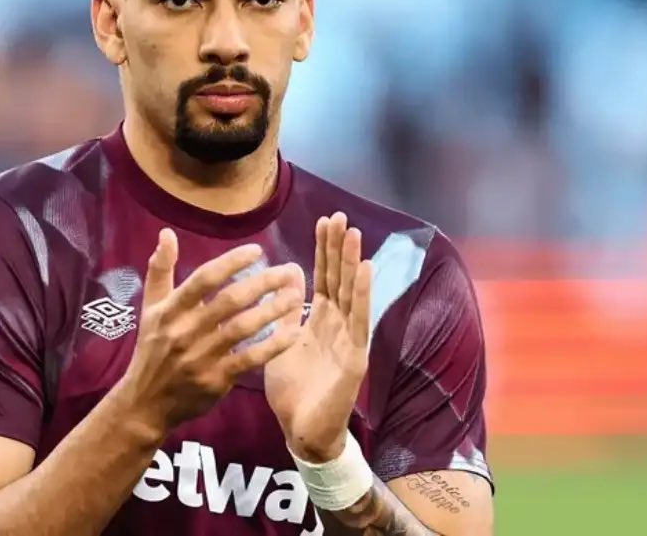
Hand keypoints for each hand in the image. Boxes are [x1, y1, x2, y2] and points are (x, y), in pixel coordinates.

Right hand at [113, 228, 305, 433]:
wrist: (146, 402)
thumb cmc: (152, 349)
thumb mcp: (150, 308)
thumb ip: (160, 269)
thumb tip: (166, 232)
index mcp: (170, 310)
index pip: (204, 279)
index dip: (231, 262)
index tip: (258, 251)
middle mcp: (185, 331)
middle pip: (229, 300)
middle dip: (262, 283)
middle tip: (288, 270)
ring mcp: (201, 357)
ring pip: (243, 328)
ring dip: (273, 310)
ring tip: (296, 296)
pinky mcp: (215, 380)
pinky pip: (250, 359)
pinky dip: (273, 346)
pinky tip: (294, 333)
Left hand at [265, 212, 372, 461]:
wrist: (301, 432)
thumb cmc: (292, 391)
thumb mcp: (282, 342)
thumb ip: (286, 312)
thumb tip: (287, 273)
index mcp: (319, 321)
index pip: (324, 278)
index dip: (324, 251)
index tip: (324, 221)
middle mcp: (338, 326)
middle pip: (339, 279)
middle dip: (339, 248)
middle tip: (339, 216)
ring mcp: (349, 340)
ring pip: (352, 295)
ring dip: (352, 263)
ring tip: (353, 233)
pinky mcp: (355, 358)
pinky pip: (359, 322)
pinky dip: (361, 295)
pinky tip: (364, 271)